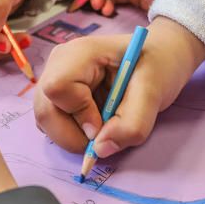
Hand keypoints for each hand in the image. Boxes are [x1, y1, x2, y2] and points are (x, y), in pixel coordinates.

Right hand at [33, 17, 204, 156]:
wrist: (160, 56)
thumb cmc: (157, 65)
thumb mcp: (154, 91)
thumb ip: (132, 123)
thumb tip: (101, 150)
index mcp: (81, 53)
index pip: (58, 87)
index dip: (78, 113)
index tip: (103, 124)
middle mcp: (59, 63)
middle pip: (45, 109)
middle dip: (72, 135)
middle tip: (104, 138)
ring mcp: (55, 78)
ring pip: (46, 120)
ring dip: (73, 136)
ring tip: (104, 127)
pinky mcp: (58, 95)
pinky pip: (54, 123)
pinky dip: (73, 133)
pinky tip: (95, 123)